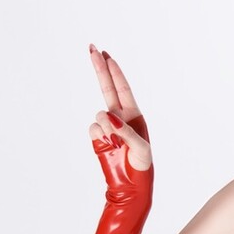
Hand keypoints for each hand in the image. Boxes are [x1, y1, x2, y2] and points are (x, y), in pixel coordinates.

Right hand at [88, 44, 151, 178]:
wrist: (130, 186)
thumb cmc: (142, 166)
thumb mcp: (140, 148)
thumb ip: (125, 131)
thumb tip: (106, 116)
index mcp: (134, 115)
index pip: (122, 88)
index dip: (114, 71)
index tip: (106, 55)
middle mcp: (120, 117)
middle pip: (107, 87)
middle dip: (100, 68)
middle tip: (92, 48)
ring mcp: (107, 127)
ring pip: (99, 115)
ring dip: (106, 127)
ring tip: (117, 144)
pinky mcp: (98, 137)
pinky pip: (93, 128)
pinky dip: (99, 136)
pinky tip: (108, 146)